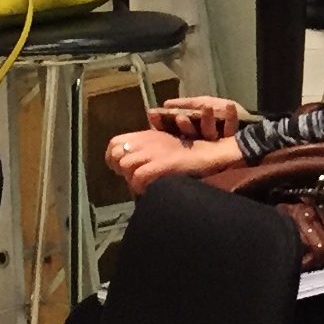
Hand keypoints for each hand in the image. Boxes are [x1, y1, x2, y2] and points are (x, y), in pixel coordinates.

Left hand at [106, 130, 239, 192]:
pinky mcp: (161, 164)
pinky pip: (139, 177)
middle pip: (117, 154)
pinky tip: (151, 188)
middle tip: (134, 178)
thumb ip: (147, 150)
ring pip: (126, 166)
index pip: (115, 143)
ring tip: (145, 184)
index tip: (121, 169)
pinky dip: (141, 186)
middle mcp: (147, 140)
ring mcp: (154, 151)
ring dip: (132, 178)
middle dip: (120, 169)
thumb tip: (129, 163)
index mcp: (147, 135)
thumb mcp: (165, 145)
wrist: (210, 153)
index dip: (113, 158)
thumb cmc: (190, 153)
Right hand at [146, 94, 246, 139]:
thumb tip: (166, 104)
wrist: (247, 124)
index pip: (172, 129)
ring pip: (208, 132)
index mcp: (190, 132)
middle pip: (189, 132)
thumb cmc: (220, 110)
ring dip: (205, 120)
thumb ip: (185, 104)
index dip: (162, 123)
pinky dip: (231, 117)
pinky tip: (230, 104)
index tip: (152, 114)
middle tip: (180, 117)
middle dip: (184, 125)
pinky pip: (231, 128)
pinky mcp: (232, 139)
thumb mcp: (202, 102)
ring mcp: (217, 140)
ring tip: (205, 106)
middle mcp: (201, 139)